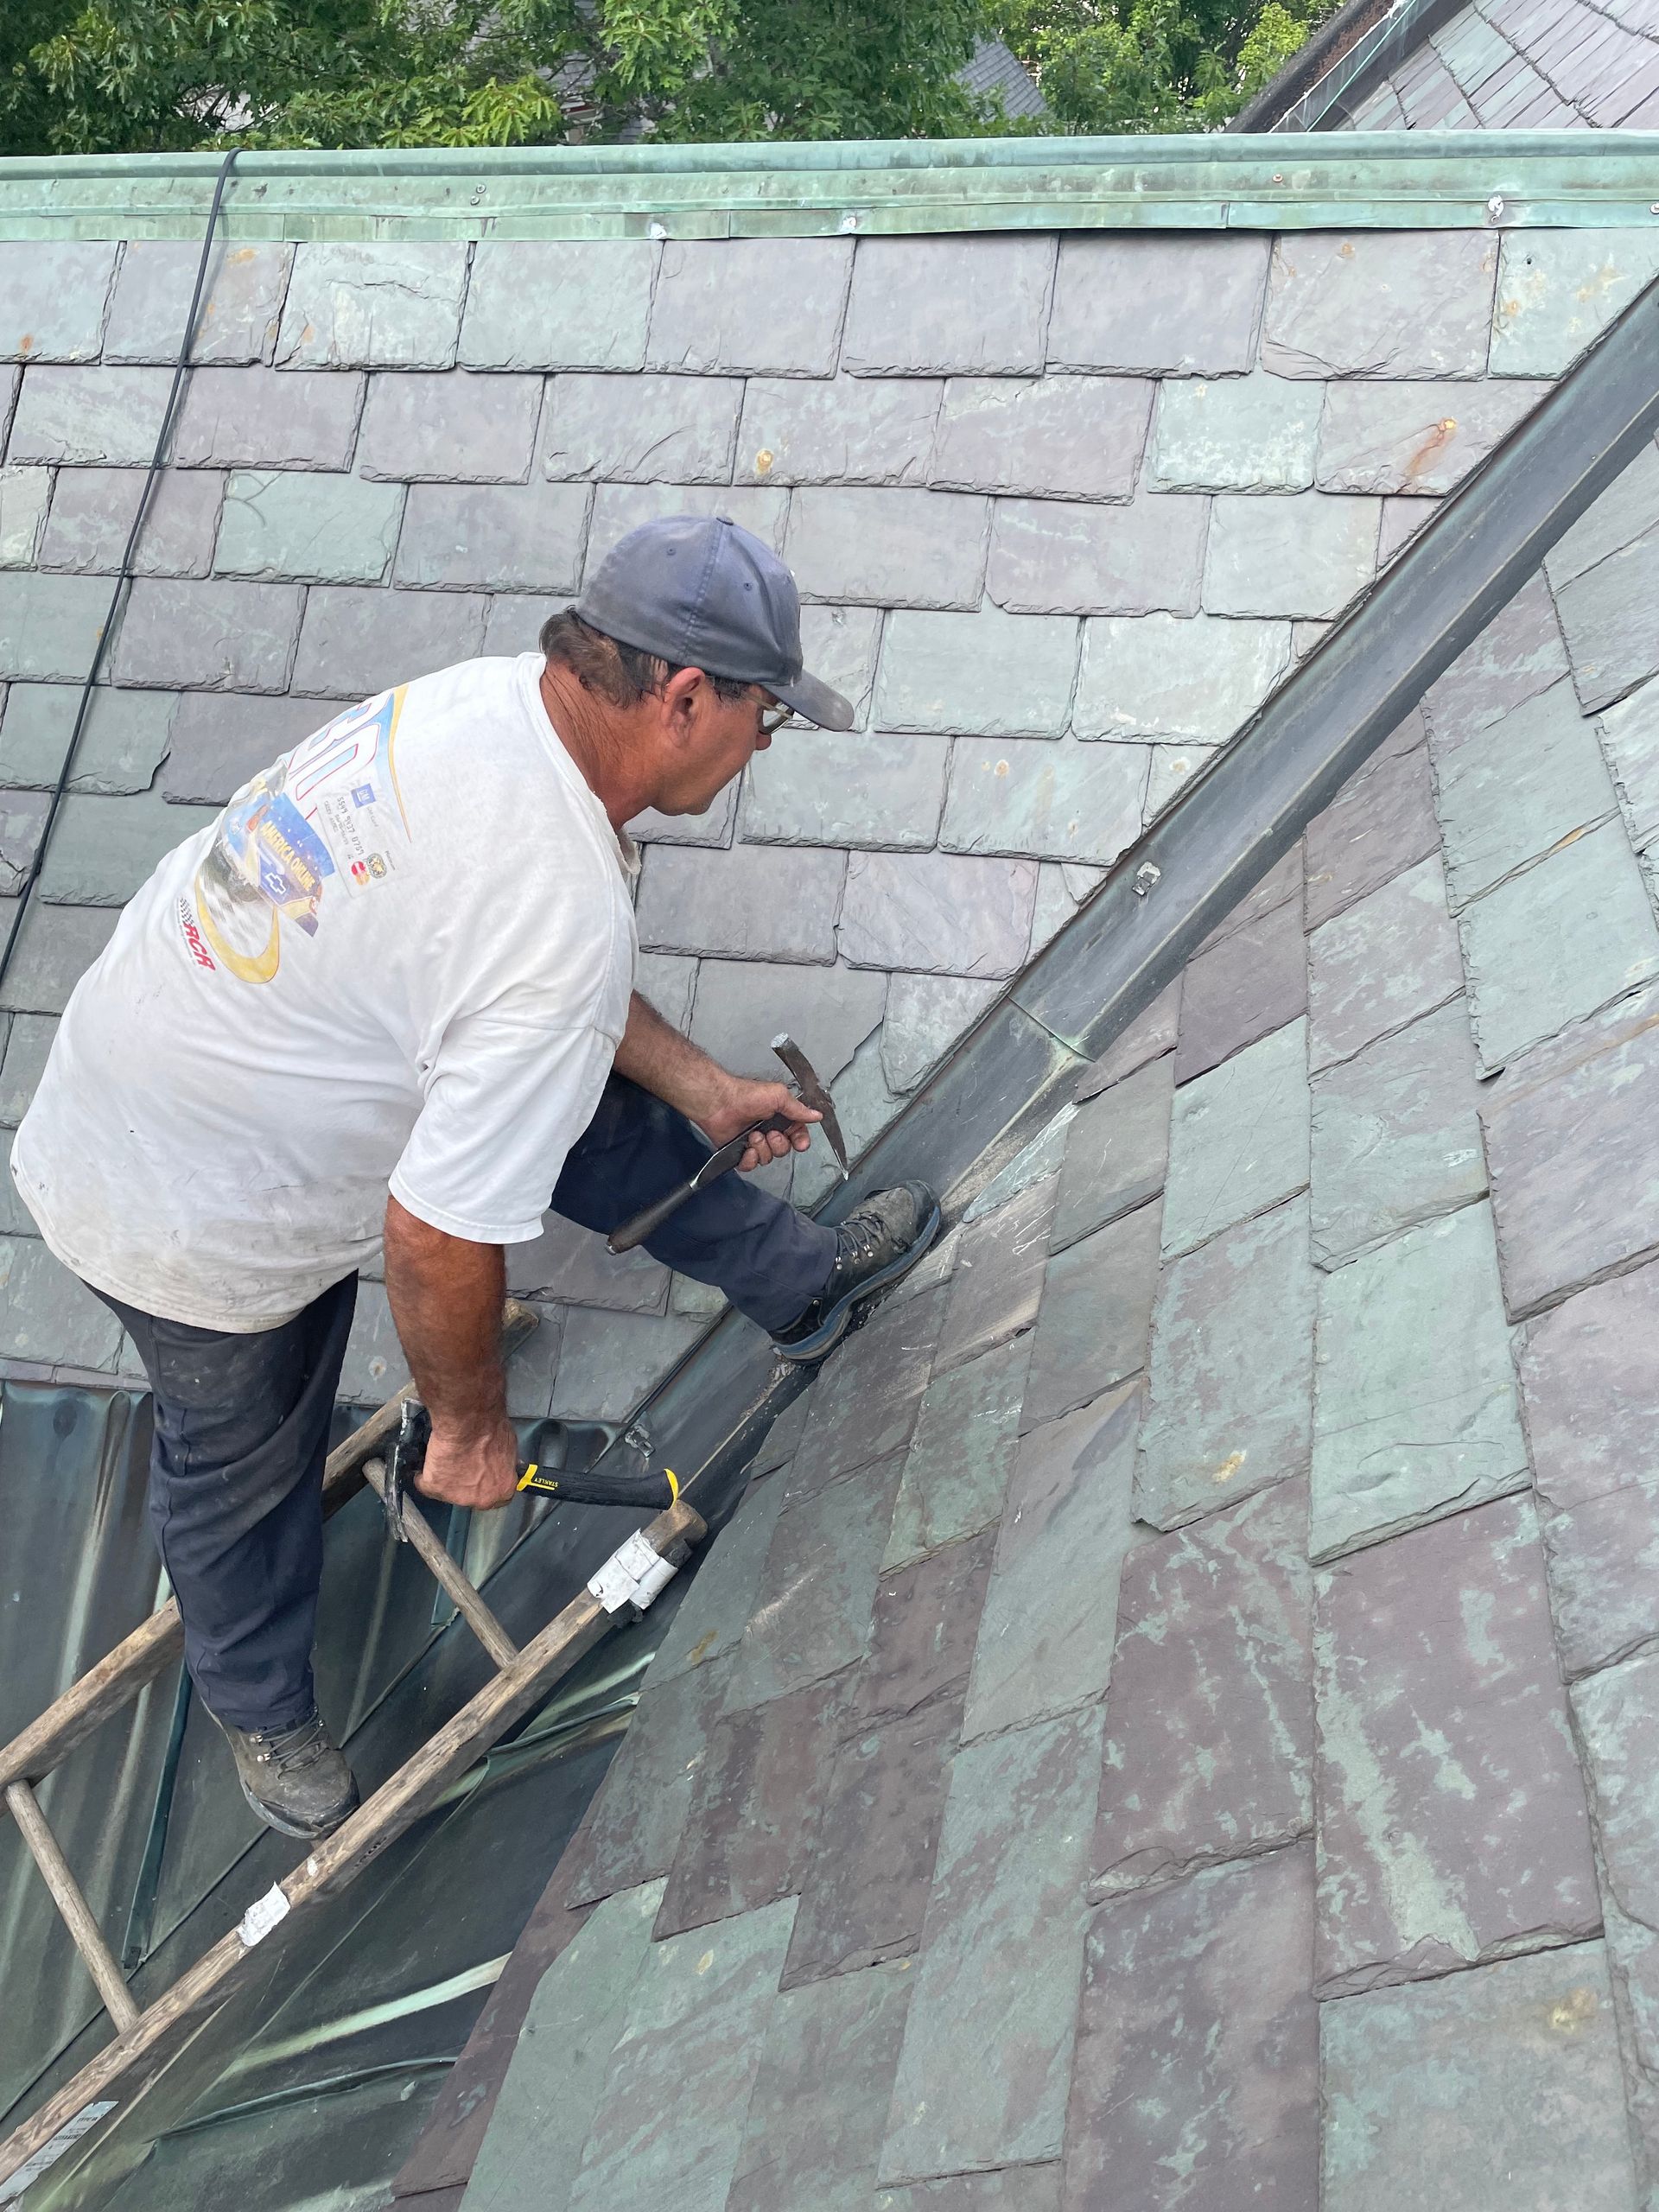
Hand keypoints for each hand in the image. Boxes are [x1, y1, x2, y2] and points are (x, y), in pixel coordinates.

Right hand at [411, 1413, 520, 1510]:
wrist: (469, 1422)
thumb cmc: (491, 1429)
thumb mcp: (508, 1448)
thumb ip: (503, 1464)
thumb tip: (499, 1463)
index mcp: (503, 1490)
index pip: (495, 1498)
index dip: (486, 1486)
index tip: (480, 1477)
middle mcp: (481, 1500)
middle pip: (471, 1498)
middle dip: (467, 1484)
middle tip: (462, 1465)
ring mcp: (457, 1497)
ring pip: (447, 1492)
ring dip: (446, 1478)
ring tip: (446, 1458)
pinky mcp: (435, 1488)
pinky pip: (425, 1484)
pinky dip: (423, 1475)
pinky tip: (428, 1463)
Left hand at [698, 1077, 821, 1171]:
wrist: (720, 1103)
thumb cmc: (746, 1095)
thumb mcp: (779, 1097)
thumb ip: (798, 1109)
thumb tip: (817, 1115)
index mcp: (780, 1118)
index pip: (797, 1135)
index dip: (800, 1141)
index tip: (800, 1144)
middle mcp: (768, 1130)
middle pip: (784, 1150)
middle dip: (778, 1144)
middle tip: (769, 1133)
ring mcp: (754, 1142)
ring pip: (768, 1159)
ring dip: (762, 1149)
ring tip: (752, 1136)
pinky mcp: (739, 1152)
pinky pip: (751, 1166)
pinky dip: (749, 1159)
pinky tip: (746, 1148)